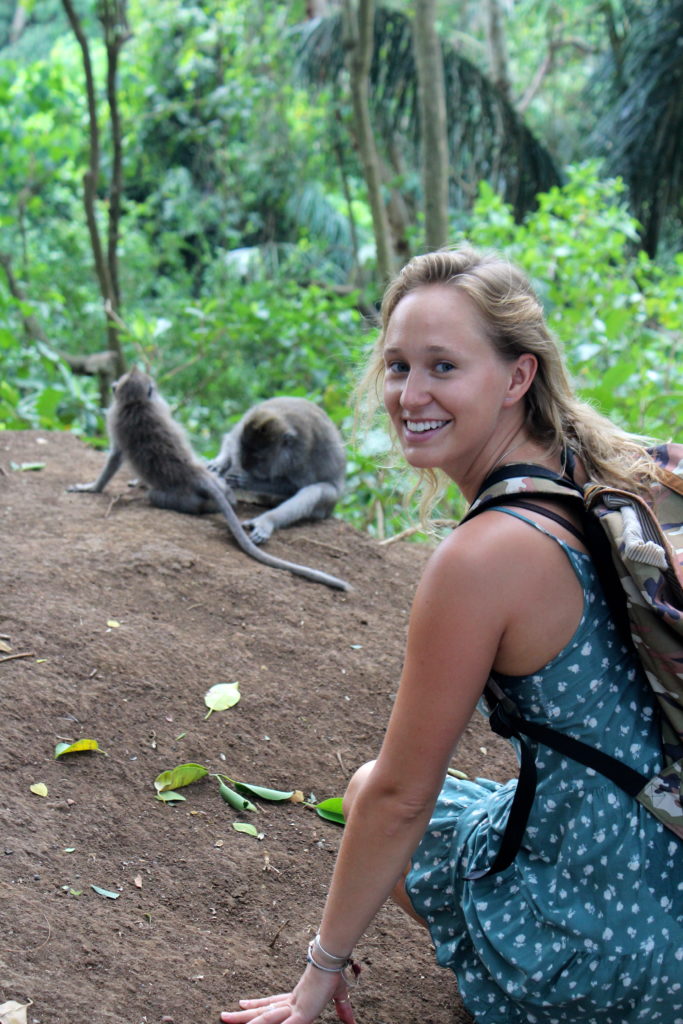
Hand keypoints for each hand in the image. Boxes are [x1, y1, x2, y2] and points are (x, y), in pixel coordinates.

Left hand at [220, 963, 356, 1023]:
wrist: (332, 960)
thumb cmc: (335, 974)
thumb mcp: (338, 996)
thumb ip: (343, 1010)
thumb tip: (352, 1022)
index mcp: (296, 998)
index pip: (271, 1004)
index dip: (256, 1006)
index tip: (241, 1003)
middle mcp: (291, 1003)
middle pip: (262, 1012)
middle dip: (242, 1015)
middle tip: (222, 1015)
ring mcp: (294, 1008)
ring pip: (265, 1018)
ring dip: (247, 1020)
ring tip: (225, 1019)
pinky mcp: (301, 1014)